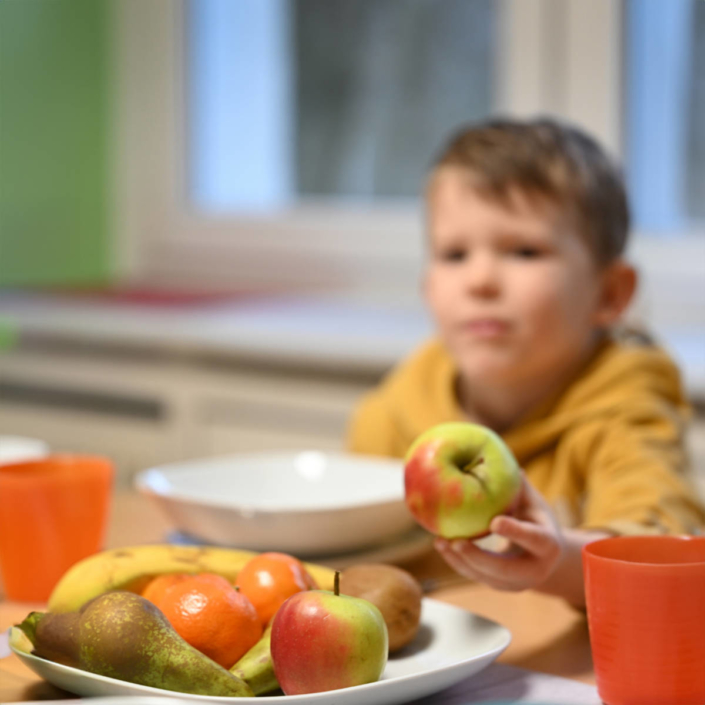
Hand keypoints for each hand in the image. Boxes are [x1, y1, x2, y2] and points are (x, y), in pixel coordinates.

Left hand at [434, 475, 563, 591]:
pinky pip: (476, 576)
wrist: (546, 555)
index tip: (494, 522)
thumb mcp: (532, 501)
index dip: (515, 531)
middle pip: (505, 570)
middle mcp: (535, 570)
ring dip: (460, 561)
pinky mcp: (499, 586)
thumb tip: (497, 456)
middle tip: (456, 542)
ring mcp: (516, 583)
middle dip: (478, 558)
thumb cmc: (536, 517)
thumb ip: (517, 484)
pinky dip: (457, 562)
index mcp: (549, 545)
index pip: (533, 539)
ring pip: (486, 577)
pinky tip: (440, 545)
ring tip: (440, 542)